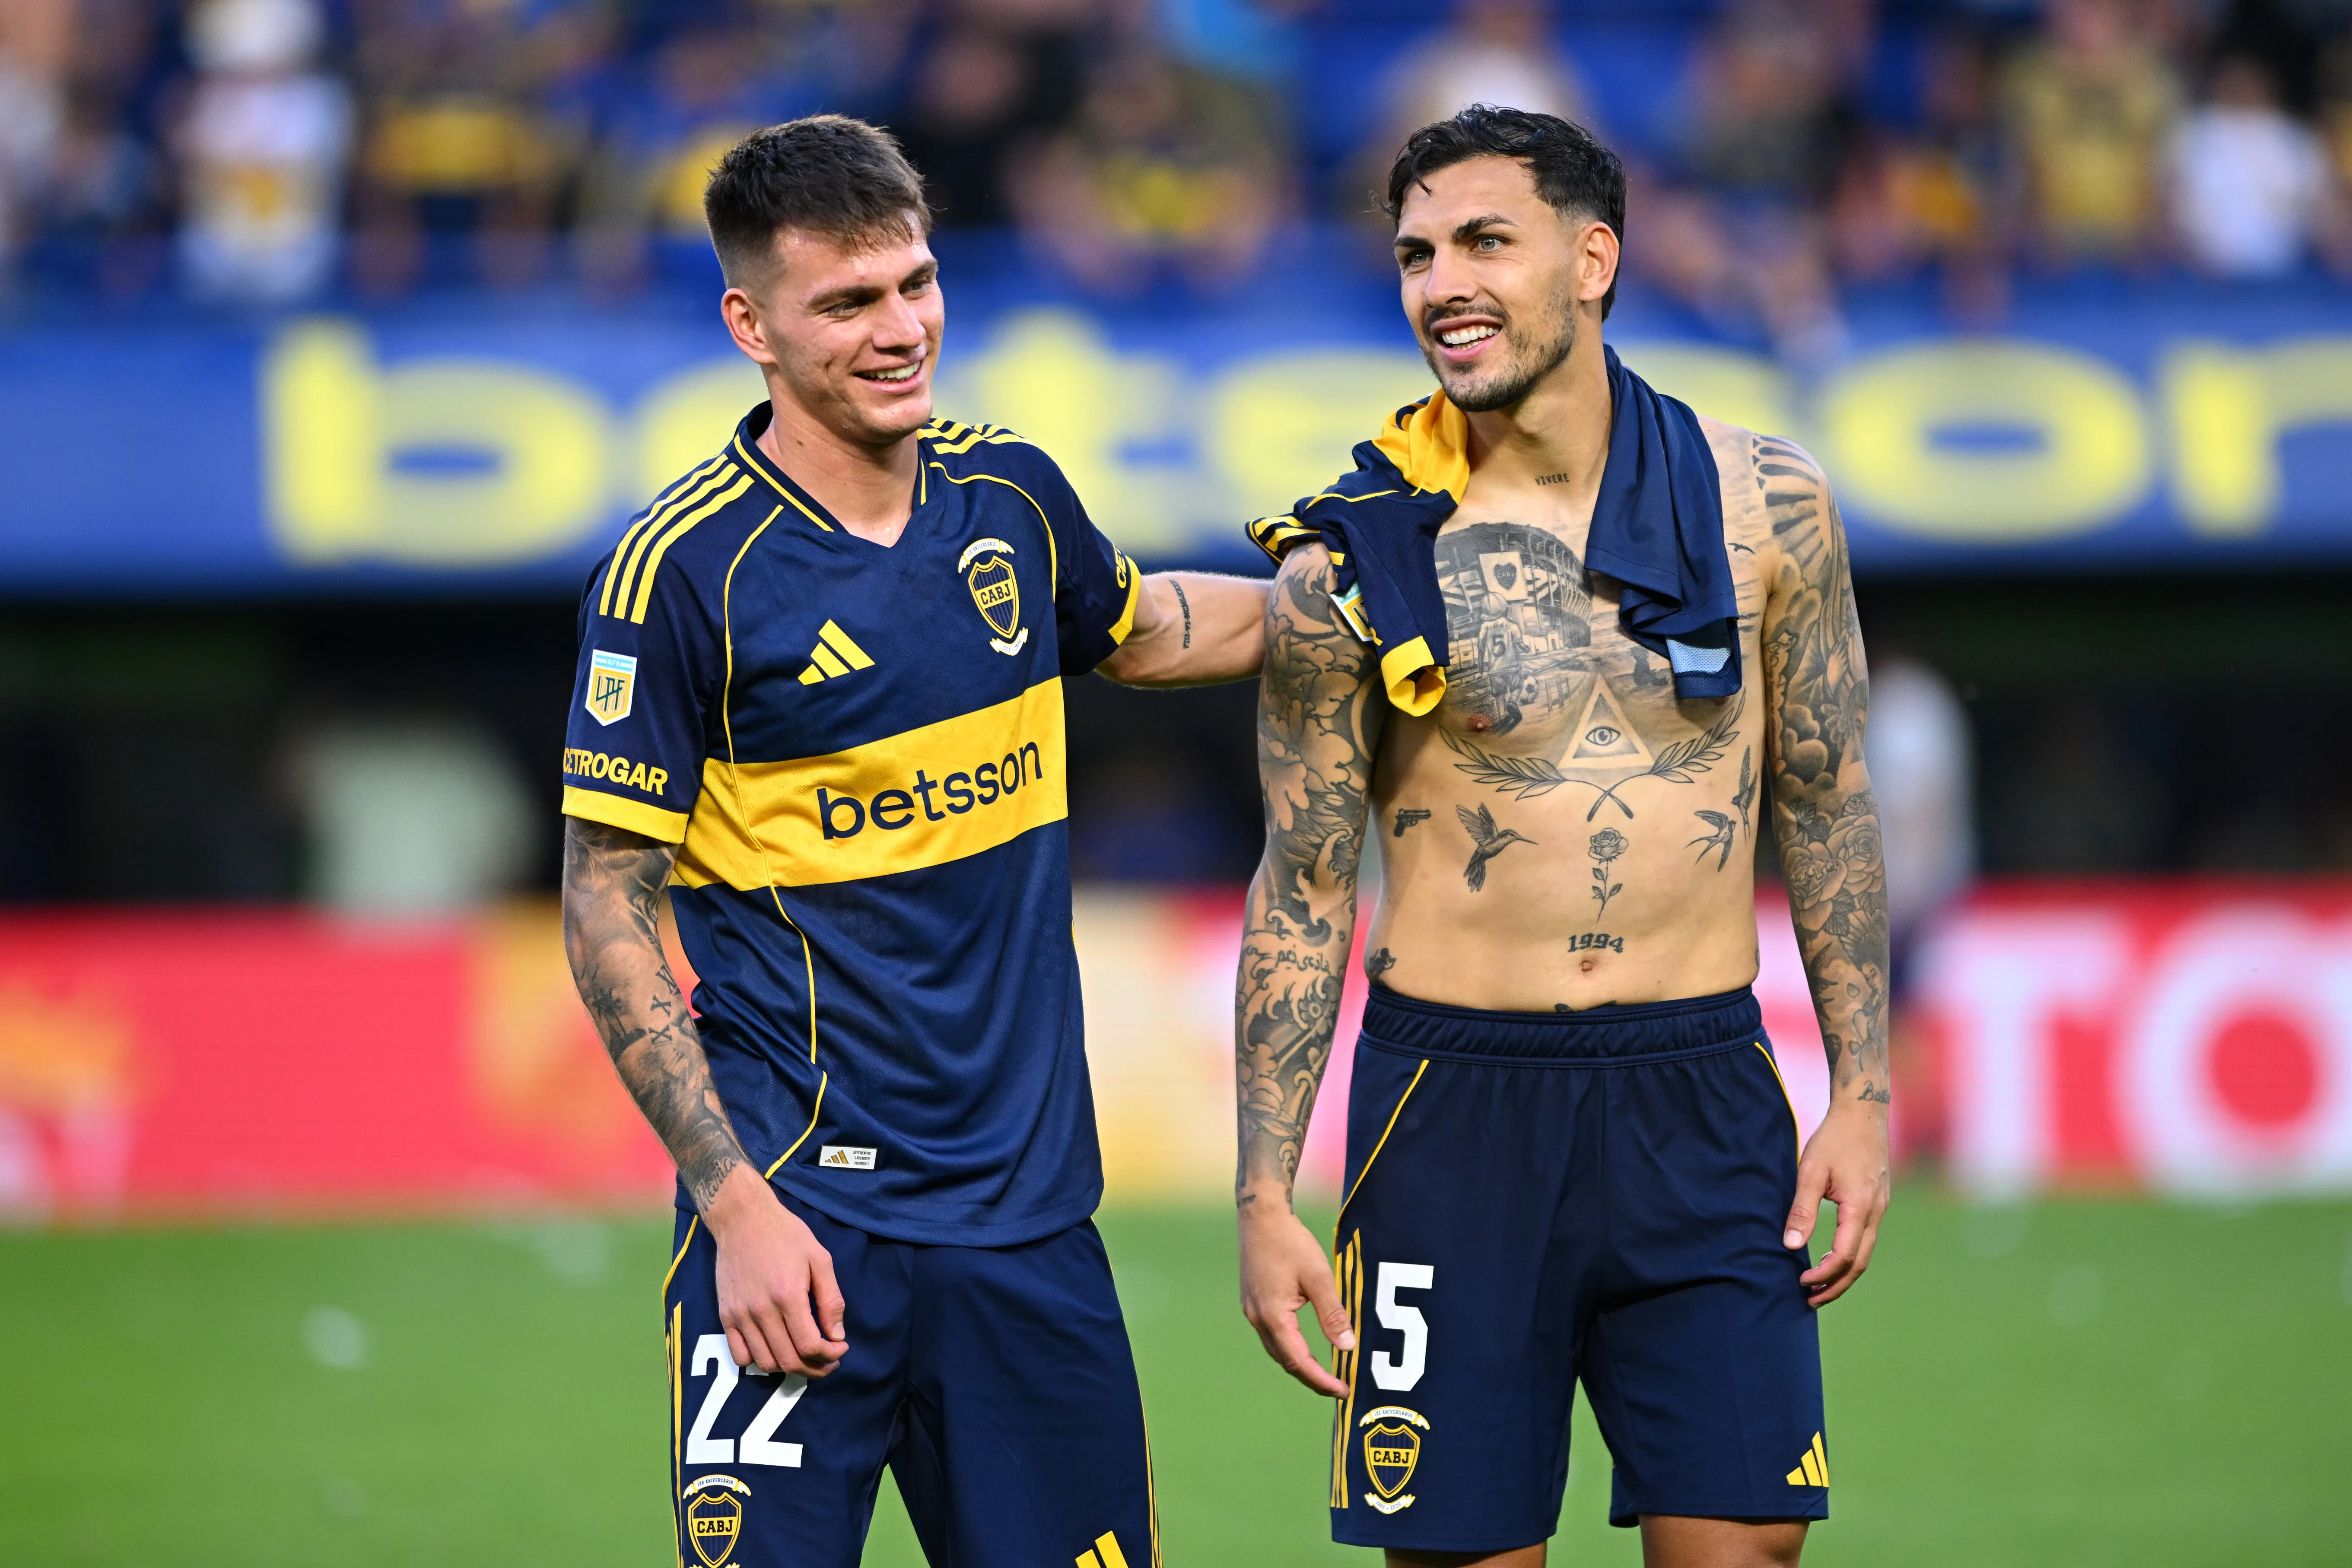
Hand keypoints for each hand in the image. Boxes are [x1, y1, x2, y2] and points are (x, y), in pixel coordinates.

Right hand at [703, 1164, 848, 1375]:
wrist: (742, 1219)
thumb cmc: (786, 1235)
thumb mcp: (819, 1259)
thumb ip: (831, 1300)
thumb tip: (837, 1336)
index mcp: (788, 1295)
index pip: (810, 1345)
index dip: (830, 1355)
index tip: (840, 1349)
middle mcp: (762, 1310)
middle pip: (789, 1360)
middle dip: (814, 1368)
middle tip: (828, 1360)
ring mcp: (740, 1315)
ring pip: (765, 1363)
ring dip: (789, 1367)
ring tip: (804, 1356)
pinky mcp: (726, 1315)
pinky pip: (739, 1355)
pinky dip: (759, 1361)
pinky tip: (775, 1349)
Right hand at [1238, 1203, 1355, 1395]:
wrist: (1260, 1215)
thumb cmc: (1290, 1242)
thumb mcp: (1318, 1277)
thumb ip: (1333, 1314)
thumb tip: (1347, 1347)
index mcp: (1273, 1316)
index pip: (1298, 1361)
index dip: (1321, 1380)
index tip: (1343, 1391)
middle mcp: (1257, 1318)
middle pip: (1285, 1361)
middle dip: (1311, 1378)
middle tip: (1338, 1387)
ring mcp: (1252, 1311)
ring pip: (1277, 1350)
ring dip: (1300, 1364)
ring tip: (1325, 1373)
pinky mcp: (1253, 1302)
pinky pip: (1272, 1335)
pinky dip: (1290, 1347)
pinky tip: (1304, 1346)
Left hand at [1784, 1098, 1890, 1308]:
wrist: (1863, 1112)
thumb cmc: (1834, 1139)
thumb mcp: (1811, 1171)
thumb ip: (1801, 1210)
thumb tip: (1789, 1246)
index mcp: (1861, 1207)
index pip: (1844, 1256)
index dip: (1823, 1275)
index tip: (1800, 1282)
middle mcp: (1876, 1212)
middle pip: (1859, 1263)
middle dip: (1836, 1286)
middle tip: (1810, 1301)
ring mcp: (1880, 1208)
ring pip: (1865, 1253)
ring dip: (1844, 1274)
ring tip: (1819, 1287)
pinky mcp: (1877, 1202)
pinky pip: (1866, 1239)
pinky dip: (1850, 1256)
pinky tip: (1831, 1258)